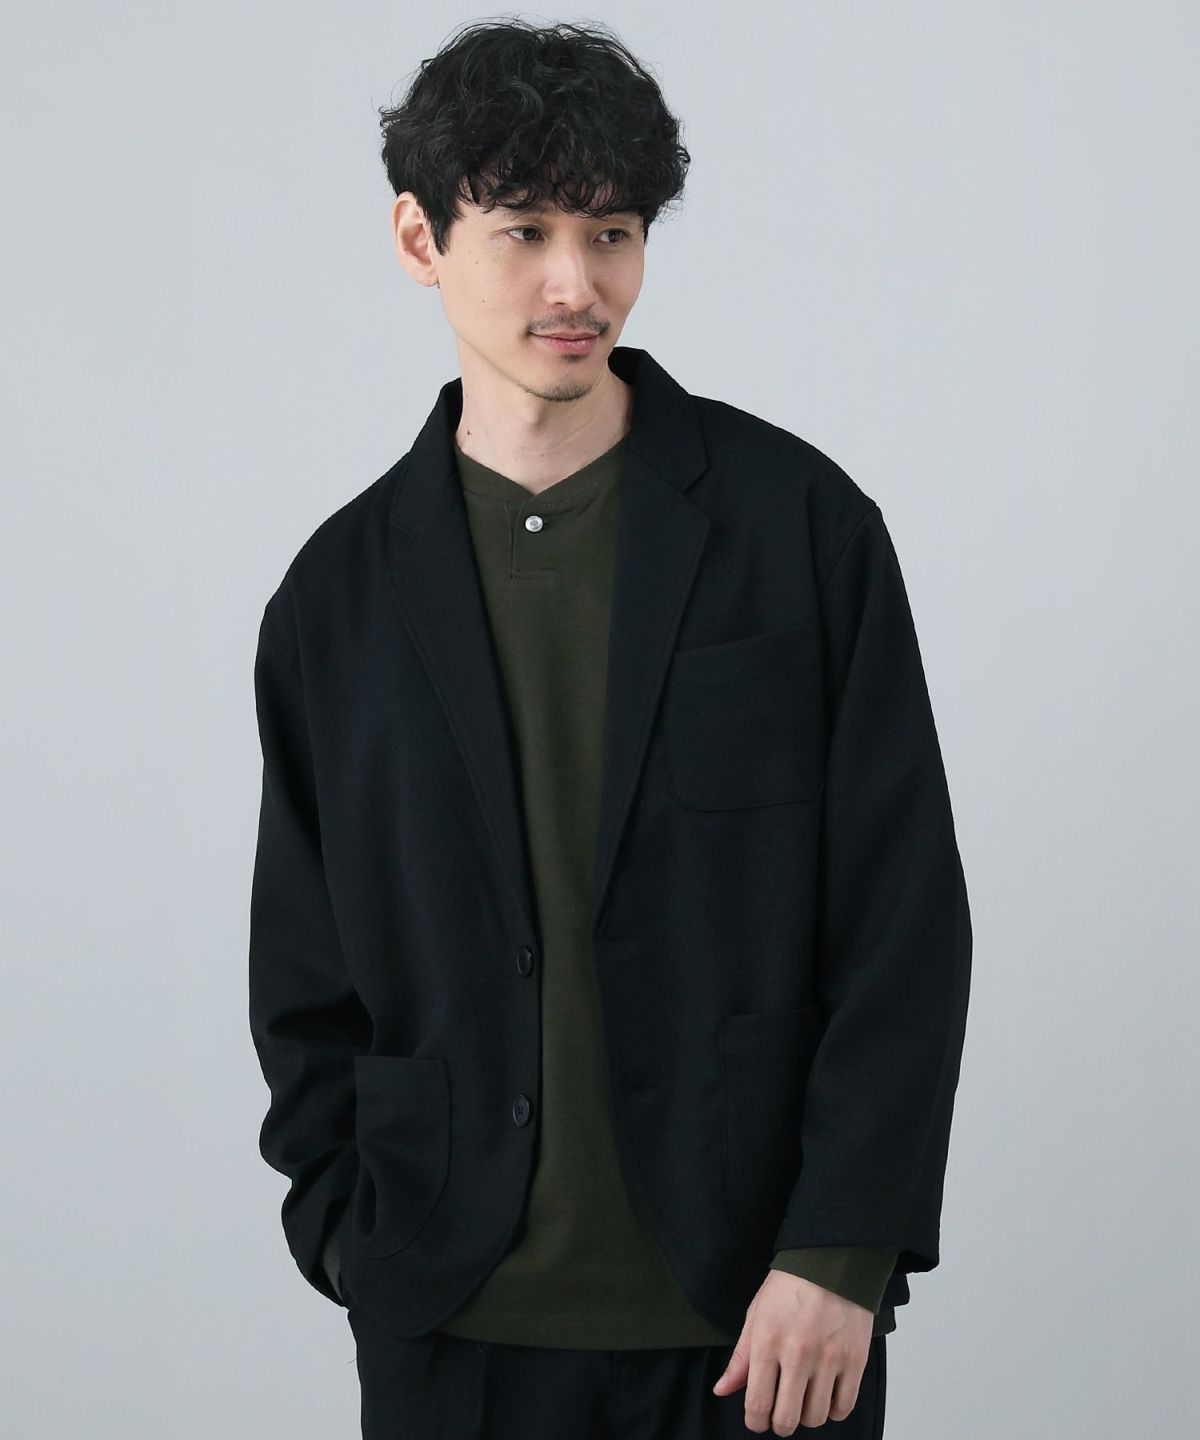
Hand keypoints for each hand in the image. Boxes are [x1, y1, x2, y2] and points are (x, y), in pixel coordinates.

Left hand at [711, 1268, 873, 1432]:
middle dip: (780, 1424)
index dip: (755, 1422)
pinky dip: (834, 1410)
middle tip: (781, 1414)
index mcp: (767, 1342)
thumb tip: (722, 1390)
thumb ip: (740, 1359)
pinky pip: (844, 1407)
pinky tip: (826, 1395)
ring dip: (807, 1416)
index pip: (757, 1405)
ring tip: (804, 1399)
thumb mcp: (756, 1316)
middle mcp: (798, 1354)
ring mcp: (829, 1359)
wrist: (830, 1262)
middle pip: (787, 1419)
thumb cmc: (790, 1287)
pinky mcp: (855, 1360)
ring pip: (816, 1417)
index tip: (758, 1419)